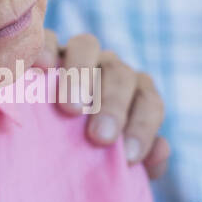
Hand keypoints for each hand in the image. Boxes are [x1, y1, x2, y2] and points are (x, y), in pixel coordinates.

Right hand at [32, 30, 169, 178]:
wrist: (44, 146)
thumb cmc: (86, 155)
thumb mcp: (116, 163)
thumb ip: (145, 161)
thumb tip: (160, 151)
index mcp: (133, 92)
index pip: (149, 101)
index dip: (143, 127)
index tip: (129, 158)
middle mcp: (108, 68)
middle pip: (120, 74)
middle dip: (113, 105)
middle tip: (101, 137)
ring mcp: (75, 54)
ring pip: (86, 46)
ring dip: (80, 75)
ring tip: (70, 109)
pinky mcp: (43, 48)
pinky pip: (46, 38)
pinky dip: (44, 48)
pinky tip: (41, 67)